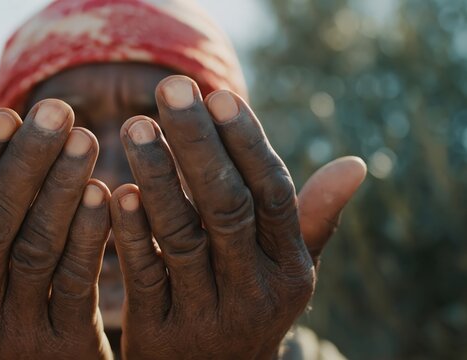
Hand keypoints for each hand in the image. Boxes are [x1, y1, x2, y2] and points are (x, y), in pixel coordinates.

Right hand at [0, 101, 112, 358]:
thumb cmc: (0, 320)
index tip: (6, 113)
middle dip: (25, 161)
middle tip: (57, 110)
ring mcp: (14, 333)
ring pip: (36, 246)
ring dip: (62, 187)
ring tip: (86, 139)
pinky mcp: (63, 349)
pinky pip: (76, 282)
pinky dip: (90, 234)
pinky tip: (108, 193)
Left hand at [109, 76, 365, 358]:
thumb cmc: (251, 303)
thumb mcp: (288, 270)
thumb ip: (312, 218)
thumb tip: (356, 164)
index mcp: (289, 268)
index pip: (272, 193)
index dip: (246, 142)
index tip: (218, 94)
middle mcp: (255, 290)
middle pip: (226, 205)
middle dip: (197, 143)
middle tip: (171, 89)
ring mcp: (207, 313)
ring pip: (182, 234)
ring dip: (158, 175)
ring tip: (135, 126)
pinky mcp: (160, 331)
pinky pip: (145, 272)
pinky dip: (131, 230)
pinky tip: (116, 189)